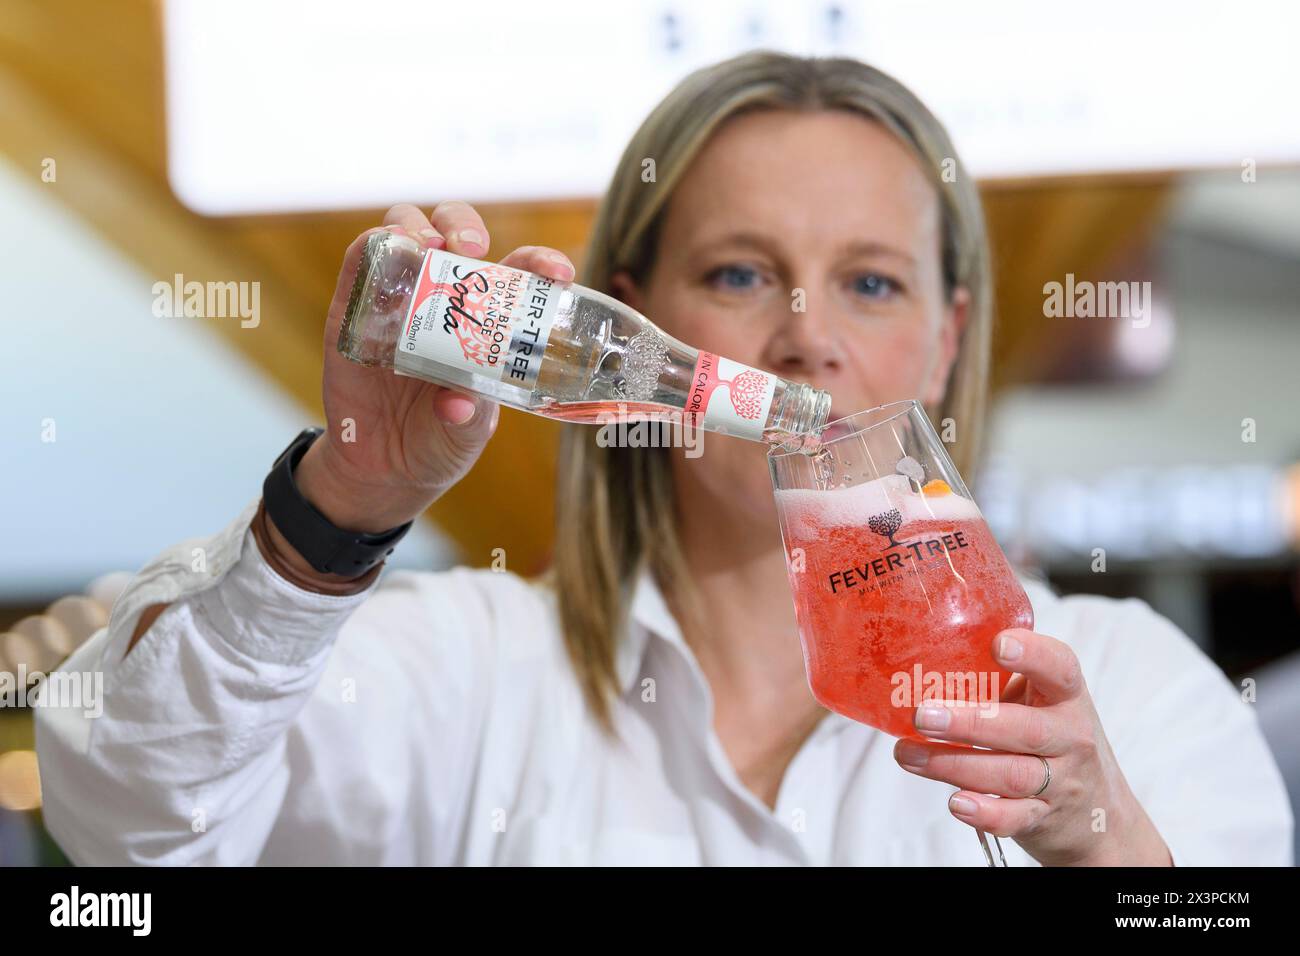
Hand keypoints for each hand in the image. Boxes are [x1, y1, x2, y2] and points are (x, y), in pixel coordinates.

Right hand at [302, 201, 576, 532]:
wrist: (385, 470)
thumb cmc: (440, 441)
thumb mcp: (466, 433)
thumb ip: (467, 416)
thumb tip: (458, 403)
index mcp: (485, 318)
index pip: (517, 272)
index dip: (540, 262)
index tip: (558, 275)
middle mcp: (442, 297)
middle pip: (454, 234)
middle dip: (464, 226)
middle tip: (472, 249)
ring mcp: (397, 298)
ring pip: (405, 231)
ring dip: (416, 226)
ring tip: (428, 247)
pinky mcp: (353, 311)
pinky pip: (360, 264)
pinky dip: (373, 247)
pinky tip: (386, 250)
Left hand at [891, 628, 1172, 865]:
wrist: (1098, 809)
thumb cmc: (1051, 736)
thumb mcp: (1040, 700)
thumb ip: (997, 678)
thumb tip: (919, 648)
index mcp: (1066, 696)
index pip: (1060, 668)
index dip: (1033, 654)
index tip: (998, 645)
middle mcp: (1070, 737)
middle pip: (1026, 730)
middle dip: (971, 723)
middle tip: (923, 716)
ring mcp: (1060, 781)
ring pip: (1010, 775)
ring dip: (953, 765)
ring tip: (908, 754)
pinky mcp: (1043, 818)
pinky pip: (1015, 818)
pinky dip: (985, 813)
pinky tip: (955, 802)